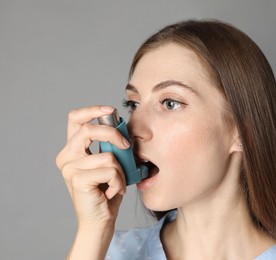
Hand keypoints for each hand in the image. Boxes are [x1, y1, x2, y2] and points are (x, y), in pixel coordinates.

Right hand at [56, 106, 128, 227]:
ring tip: (117, 182)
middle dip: (113, 134)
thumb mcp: (109, 162)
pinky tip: (113, 191)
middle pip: (89, 129)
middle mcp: (66, 156)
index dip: (92, 110)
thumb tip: (122, 125)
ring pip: (107, 155)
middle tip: (126, 146)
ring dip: (121, 170)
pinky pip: (110, 170)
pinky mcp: (78, 179)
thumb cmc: (107, 191)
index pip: (75, 118)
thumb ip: (109, 145)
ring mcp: (70, 168)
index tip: (110, 110)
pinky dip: (119, 181)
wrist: (100, 219)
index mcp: (72, 149)